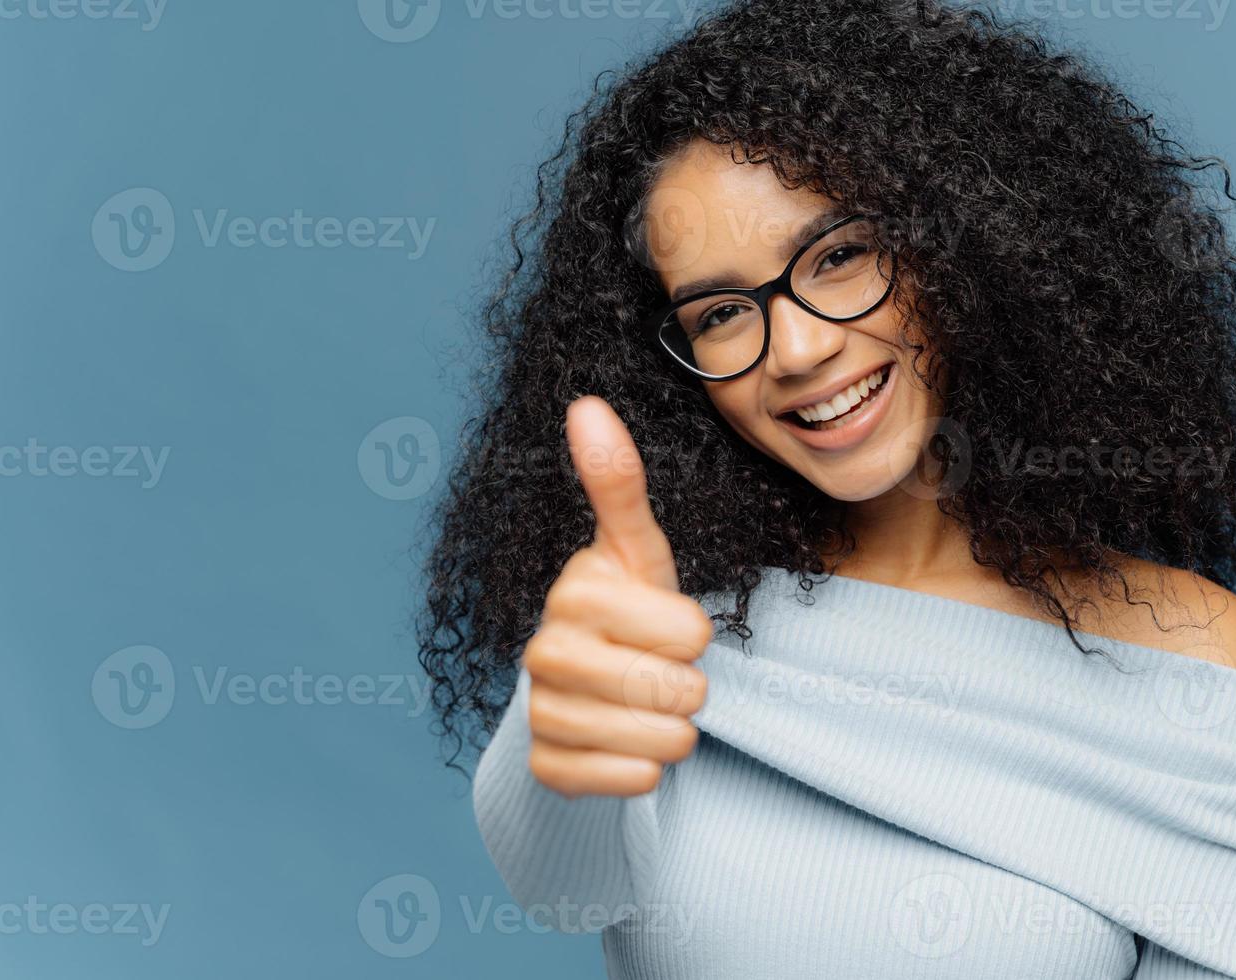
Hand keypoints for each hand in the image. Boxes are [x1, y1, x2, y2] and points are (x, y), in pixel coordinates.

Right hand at [521, 395, 712, 797]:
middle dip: (690, 687)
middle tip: (663, 673)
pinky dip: (645, 769)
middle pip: (677, 688)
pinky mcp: (547, 767)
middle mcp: (545, 650)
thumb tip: (586, 403)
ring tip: (647, 706)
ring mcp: (540, 711)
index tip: (668, 627)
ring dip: (673, 730)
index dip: (695, 634)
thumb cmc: (627, 612)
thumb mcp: (637, 550)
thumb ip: (619, 484)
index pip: (691, 630)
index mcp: (576, 591)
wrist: (590, 691)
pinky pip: (632, 780)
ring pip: (663, 739)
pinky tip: (626, 743)